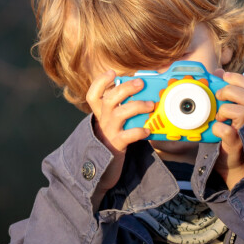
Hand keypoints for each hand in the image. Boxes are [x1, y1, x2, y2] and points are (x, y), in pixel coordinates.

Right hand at [86, 70, 154, 192]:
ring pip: (118, 114)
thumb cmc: (114, 141)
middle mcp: (102, 121)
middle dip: (125, 88)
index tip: (112, 73)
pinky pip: (127, 136)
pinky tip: (148, 130)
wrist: (104, 170)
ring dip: (136, 106)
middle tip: (141, 83)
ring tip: (150, 105)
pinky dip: (138, 131)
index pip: (93, 94)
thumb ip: (121, 109)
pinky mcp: (115, 147)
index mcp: (100, 114)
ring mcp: (108, 133)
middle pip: (109, 99)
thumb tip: (144, 93)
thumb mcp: (113, 124)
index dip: (100, 82)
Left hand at [210, 70, 243, 189]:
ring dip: (225, 110)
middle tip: (219, 96)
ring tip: (219, 117)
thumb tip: (218, 73)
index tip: (224, 77)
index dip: (239, 79)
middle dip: (230, 91)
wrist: (233, 167)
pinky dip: (218, 128)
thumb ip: (227, 94)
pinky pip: (228, 131)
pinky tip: (215, 129)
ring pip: (242, 112)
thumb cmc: (231, 137)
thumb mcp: (230, 113)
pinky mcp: (237, 146)